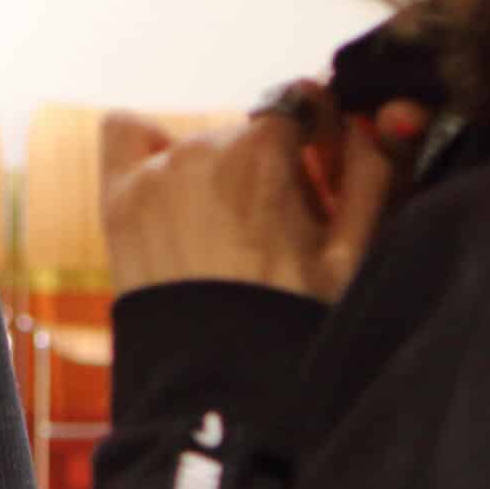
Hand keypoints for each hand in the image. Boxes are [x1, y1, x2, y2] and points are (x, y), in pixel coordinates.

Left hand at [99, 101, 426, 303]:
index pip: (300, 103)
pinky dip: (146, 143)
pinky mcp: (119, 198)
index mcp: (264, 151)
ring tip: (231, 236)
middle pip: (250, 134)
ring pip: (200, 145)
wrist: (219, 385)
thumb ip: (370, 172)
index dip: (320, 138)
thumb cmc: (291, 321)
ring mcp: (155, 171)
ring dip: (220, 173)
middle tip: (282, 228)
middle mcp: (203, 147)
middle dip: (272, 168)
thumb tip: (368, 122)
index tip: (325, 174)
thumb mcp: (353, 250)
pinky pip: (125, 132)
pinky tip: (169, 183)